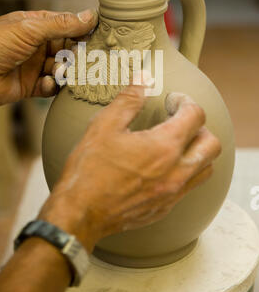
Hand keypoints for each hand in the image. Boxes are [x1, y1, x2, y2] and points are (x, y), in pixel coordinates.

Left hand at [0, 9, 96, 106]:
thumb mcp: (29, 29)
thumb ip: (61, 25)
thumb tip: (88, 16)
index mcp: (35, 25)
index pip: (66, 25)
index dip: (81, 30)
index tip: (97, 35)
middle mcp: (36, 45)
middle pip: (67, 49)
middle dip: (76, 54)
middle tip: (82, 59)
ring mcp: (34, 65)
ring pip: (62, 69)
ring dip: (64, 71)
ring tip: (60, 72)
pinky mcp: (31, 85)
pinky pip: (51, 86)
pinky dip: (53, 86)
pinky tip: (47, 82)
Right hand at [39, 86, 220, 251]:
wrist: (80, 213)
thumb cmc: (90, 168)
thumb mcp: (104, 126)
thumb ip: (129, 100)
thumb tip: (143, 79)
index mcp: (164, 147)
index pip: (195, 116)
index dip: (185, 101)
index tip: (172, 100)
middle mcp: (176, 171)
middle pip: (211, 144)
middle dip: (200, 126)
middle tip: (179, 119)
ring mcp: (173, 193)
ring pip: (205, 168)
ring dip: (197, 150)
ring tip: (176, 142)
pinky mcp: (165, 208)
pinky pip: (189, 187)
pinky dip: (185, 171)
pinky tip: (162, 166)